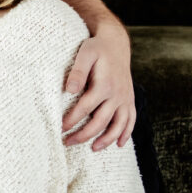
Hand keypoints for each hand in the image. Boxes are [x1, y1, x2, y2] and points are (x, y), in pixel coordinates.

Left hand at [62, 24, 134, 150]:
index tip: (60, 128)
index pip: (85, 108)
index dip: (72, 120)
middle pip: (101, 121)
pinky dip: (126, 133)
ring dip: (107, 140)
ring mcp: (125, 98)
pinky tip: (119, 145)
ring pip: (119, 125)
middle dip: (84, 135)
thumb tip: (69, 90)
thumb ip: (77, 72)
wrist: (116, 43)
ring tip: (93, 149)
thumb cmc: (96, 48)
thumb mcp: (85, 54)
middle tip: (67, 142)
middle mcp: (117, 94)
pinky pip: (131, 120)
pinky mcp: (130, 99)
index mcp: (104, 85)